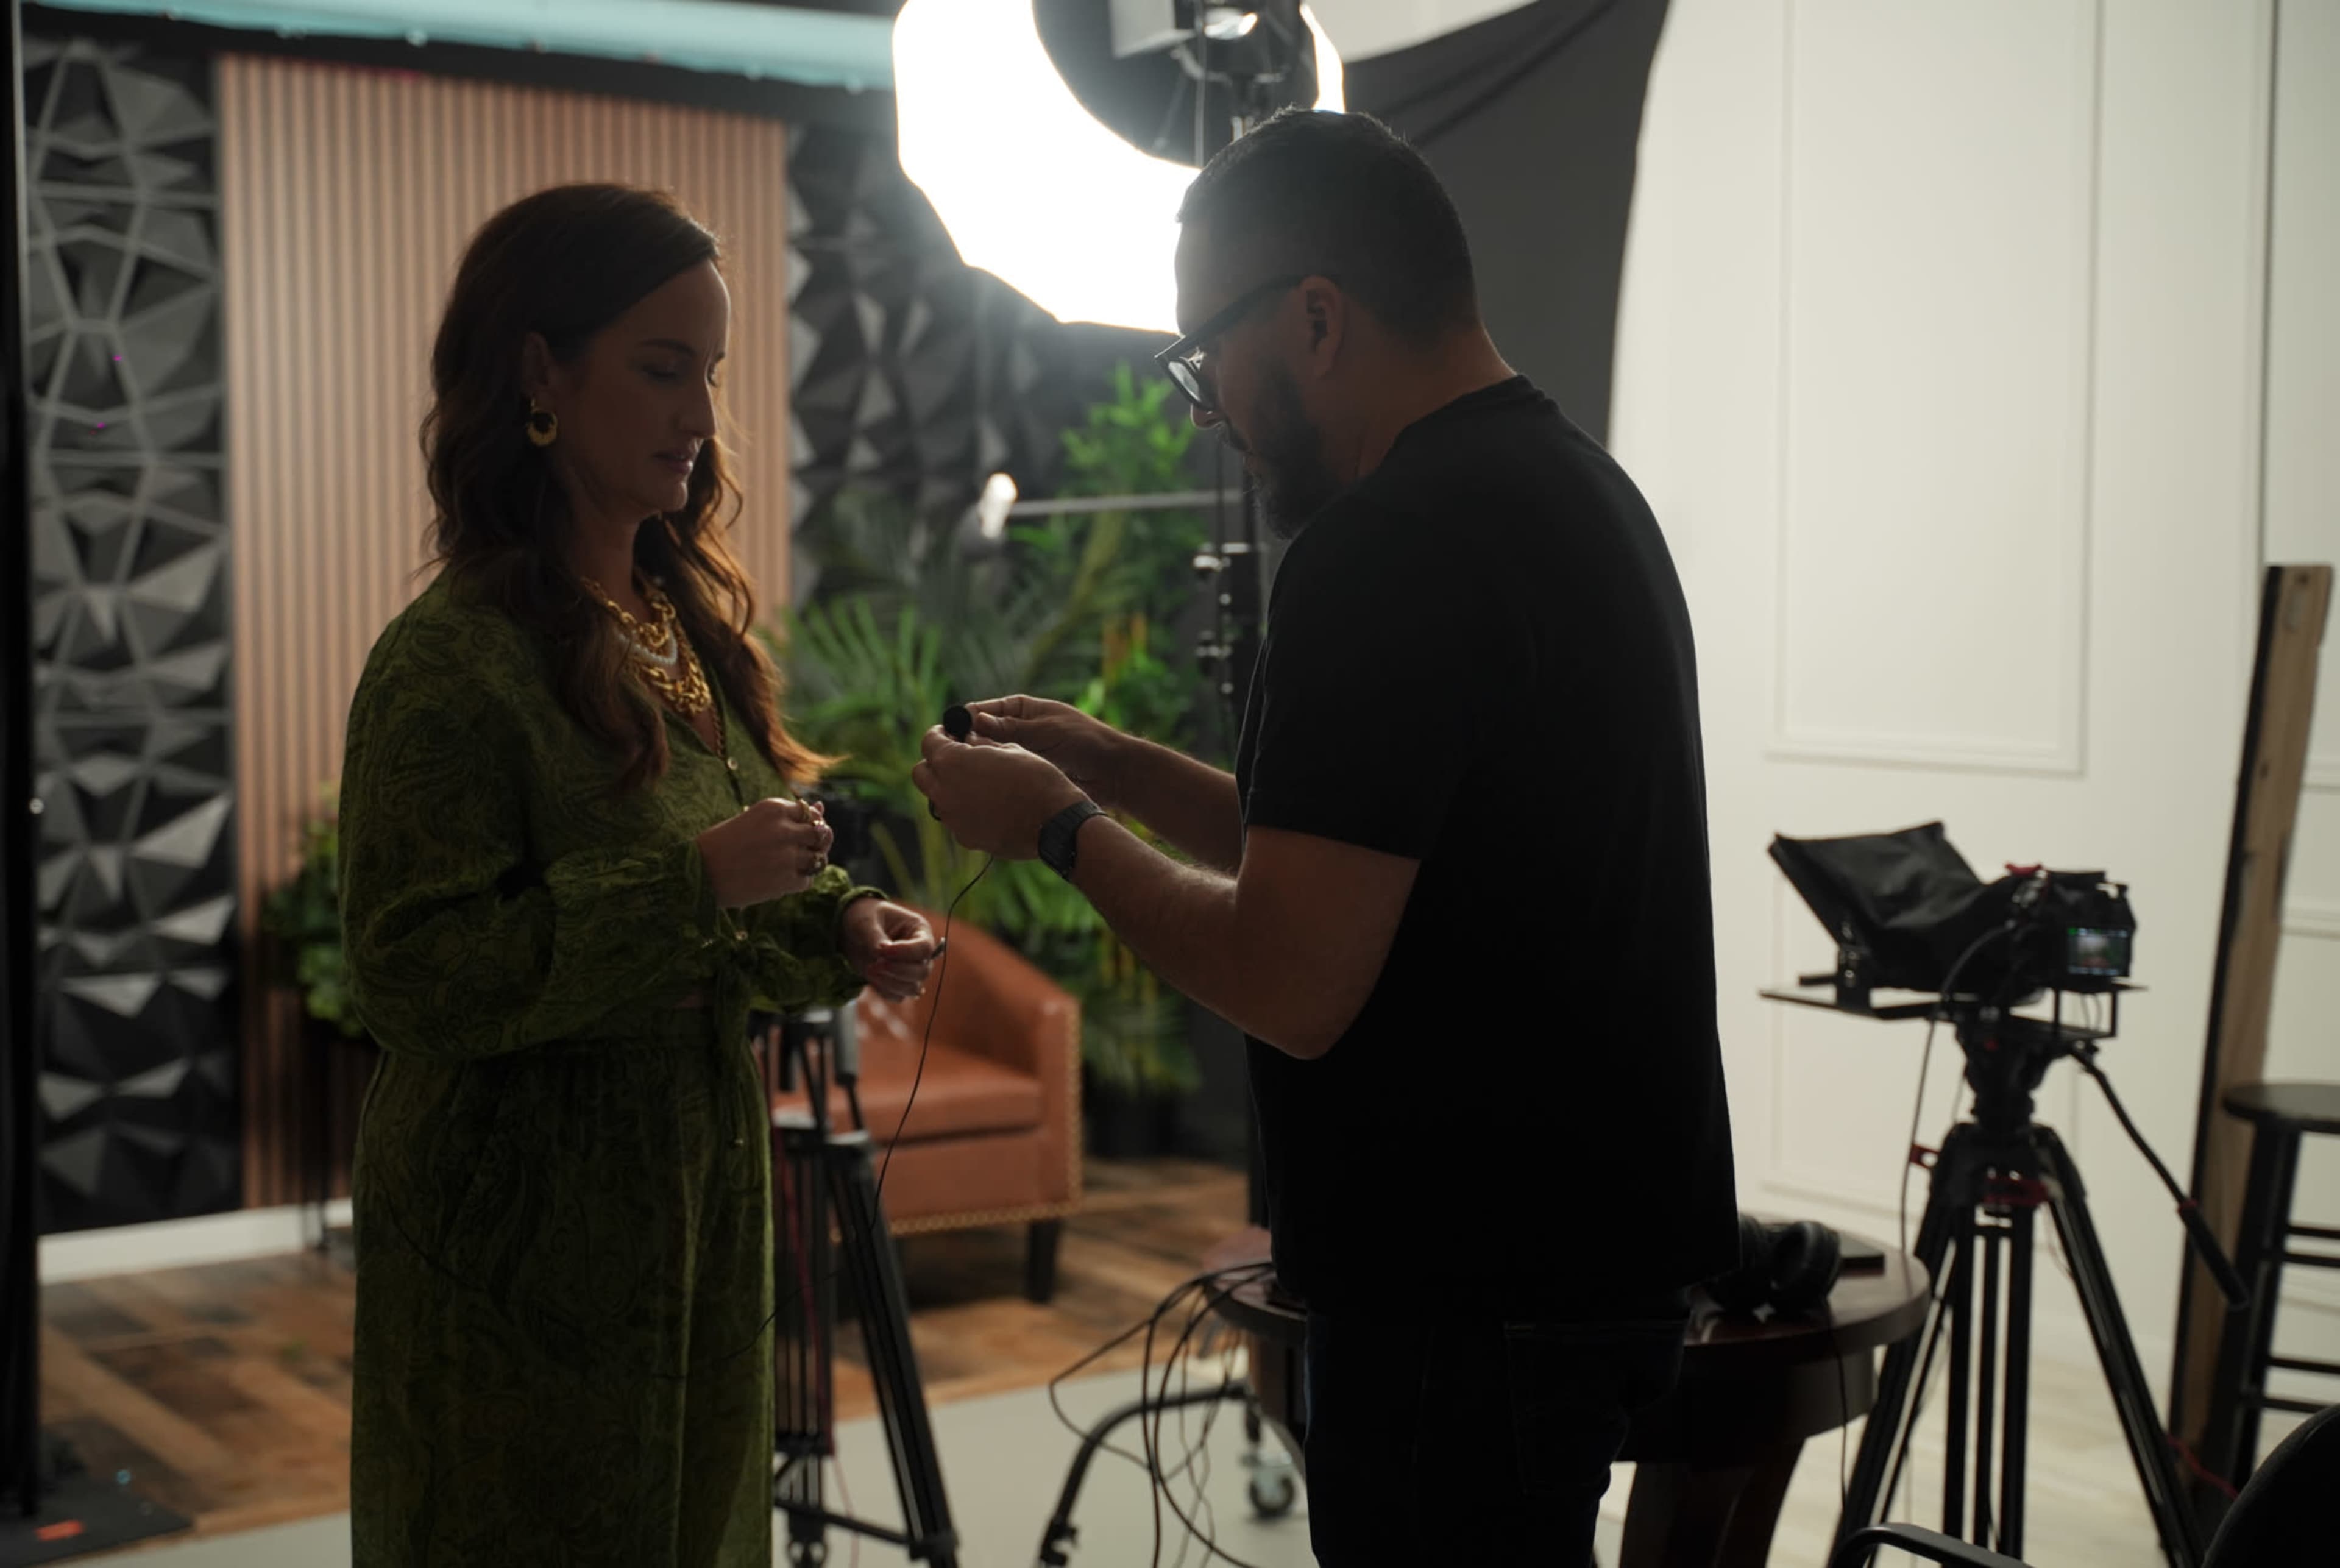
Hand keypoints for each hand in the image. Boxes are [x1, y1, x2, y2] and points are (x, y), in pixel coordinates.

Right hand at [695, 797, 832, 907]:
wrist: (698, 872)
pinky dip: (796, 882)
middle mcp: (784, 829)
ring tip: (782, 867)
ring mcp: (787, 855)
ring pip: (818, 859)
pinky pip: (807, 880)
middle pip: (821, 834)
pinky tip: (776, 879)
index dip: (807, 826)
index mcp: (774, 808)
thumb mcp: (756, 820)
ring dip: (805, 865)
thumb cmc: (725, 843)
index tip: (791, 835)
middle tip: (794, 852)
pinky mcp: (786, 880)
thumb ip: (789, 815)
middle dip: (814, 844)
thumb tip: (822, 806)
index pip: (811, 813)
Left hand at [841, 899, 938, 1002]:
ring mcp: (910, 970)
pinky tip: (870, 977)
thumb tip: (881, 954)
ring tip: (869, 969)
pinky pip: (897, 996)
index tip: (882, 951)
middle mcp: (919, 953)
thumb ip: (874, 936)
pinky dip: (883, 991)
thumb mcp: (866, 921)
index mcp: (919, 931)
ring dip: (890, 983)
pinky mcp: (896, 983)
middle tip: (874, 964)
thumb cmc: (864, 917)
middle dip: (898, 971)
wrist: (851, 929)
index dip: (905, 952)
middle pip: (922, 971)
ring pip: (912, 988)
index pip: (924, 948)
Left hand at [911, 726, 1087, 858]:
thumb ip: (980, 745)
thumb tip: (968, 741)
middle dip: (935, 763)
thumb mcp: (1009, 749)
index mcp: (952, 763)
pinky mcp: (966, 838)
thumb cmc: (1036, 779)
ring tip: (978, 783)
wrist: (1055, 822)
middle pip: (921, 774)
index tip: (949, 733)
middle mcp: (944, 792)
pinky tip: (990, 806)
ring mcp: (953, 819)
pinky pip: (956, 819)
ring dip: (949, 788)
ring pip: (937, 799)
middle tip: (957, 757)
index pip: (929, 742)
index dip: (939, 734)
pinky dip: (965, 810)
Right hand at [965, 695, 1128, 809]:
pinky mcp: (1024, 774)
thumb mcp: (1046, 731)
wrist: (1112, 772)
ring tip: (961, 778)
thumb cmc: (1084, 742)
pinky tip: (979, 790)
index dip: (963, 722)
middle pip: (979, 736)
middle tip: (950, 761)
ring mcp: (1018, 753)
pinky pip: (1001, 776)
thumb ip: (1011, 728)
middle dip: (965, 747)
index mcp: (1019, 709)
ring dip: (977, 766)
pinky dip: (991, 781)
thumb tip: (975, 720)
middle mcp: (1014, 730)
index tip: (949, 736)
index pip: (980, 711)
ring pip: (987, 759)